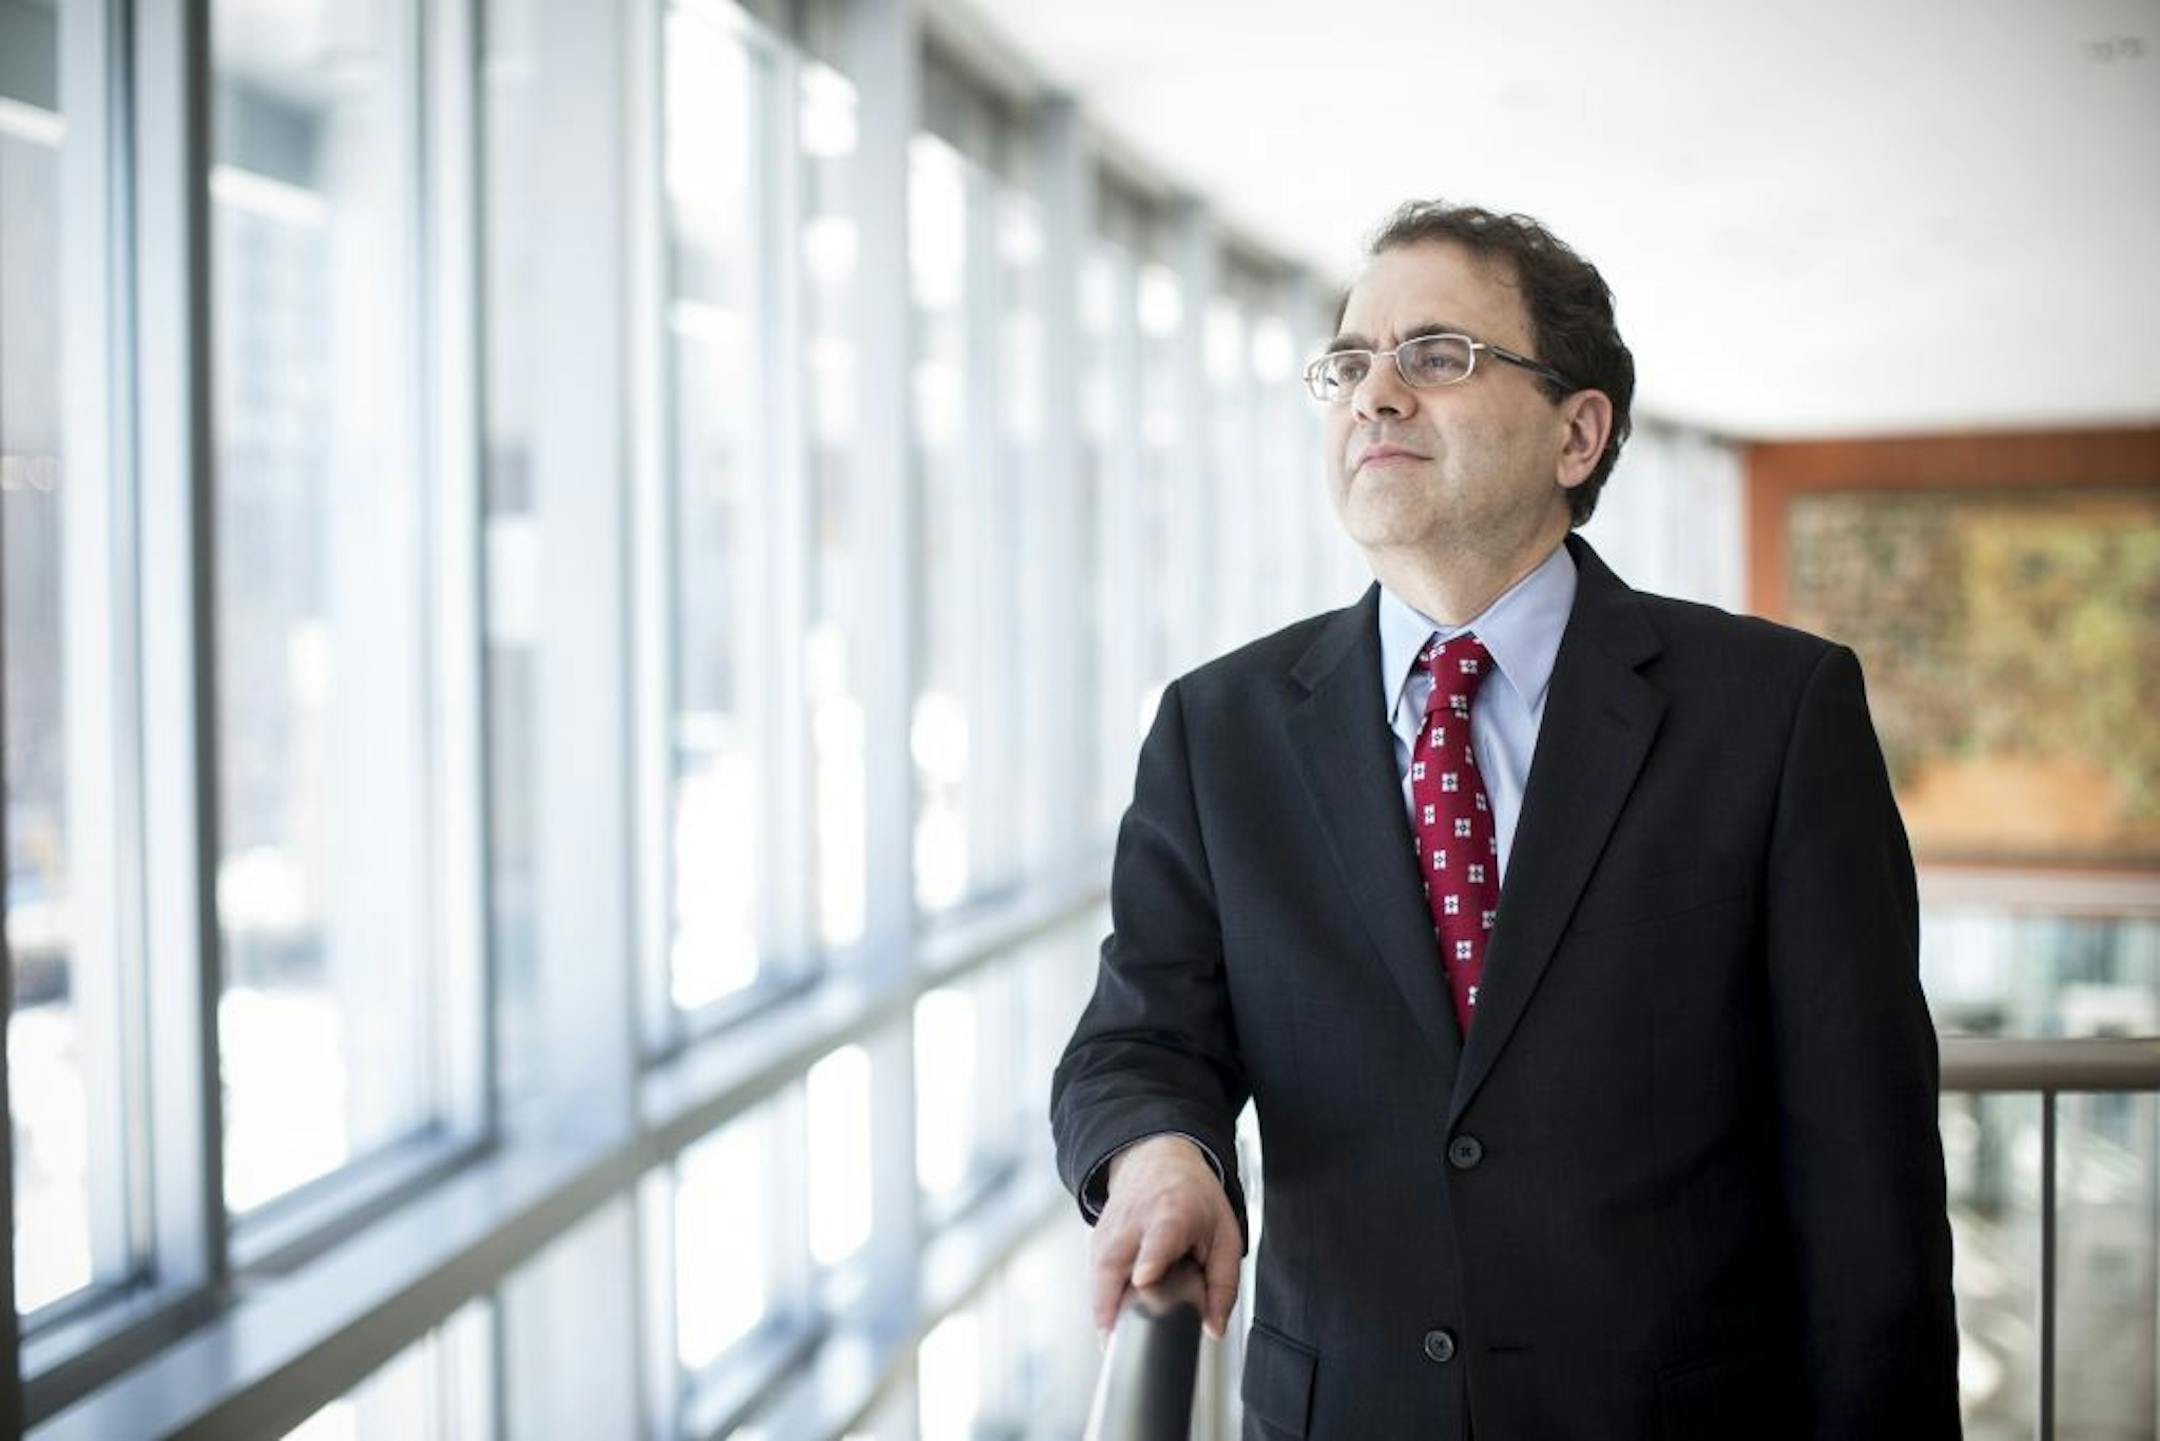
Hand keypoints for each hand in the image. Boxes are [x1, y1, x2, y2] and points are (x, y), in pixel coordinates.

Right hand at [1090, 1136, 1240, 1341]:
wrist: (1158, 1158)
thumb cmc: (1194, 1198)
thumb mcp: (1225, 1235)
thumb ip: (1224, 1285)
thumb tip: (1213, 1329)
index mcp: (1173, 1213)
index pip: (1158, 1238)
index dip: (1150, 1260)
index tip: (1143, 1278)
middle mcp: (1135, 1221)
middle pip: (1115, 1264)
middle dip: (1113, 1305)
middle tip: (1121, 1344)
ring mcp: (1110, 1230)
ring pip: (1098, 1278)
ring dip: (1105, 1313)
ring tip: (1117, 1344)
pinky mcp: (1096, 1242)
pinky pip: (1095, 1281)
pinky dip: (1102, 1304)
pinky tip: (1115, 1322)